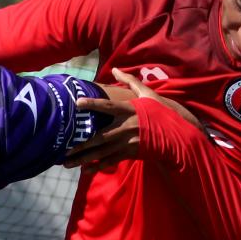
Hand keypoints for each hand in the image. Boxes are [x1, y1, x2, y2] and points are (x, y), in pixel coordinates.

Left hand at [68, 68, 199, 169]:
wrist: (176, 134)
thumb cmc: (161, 112)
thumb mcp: (148, 93)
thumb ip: (130, 81)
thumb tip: (115, 68)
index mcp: (128, 110)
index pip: (107, 106)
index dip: (92, 103)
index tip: (76, 102)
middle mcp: (125, 127)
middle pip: (99, 137)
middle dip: (81, 145)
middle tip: (64, 150)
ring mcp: (127, 142)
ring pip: (102, 153)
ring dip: (84, 159)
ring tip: (67, 163)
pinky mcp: (130, 153)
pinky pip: (111, 161)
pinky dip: (97, 167)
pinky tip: (85, 171)